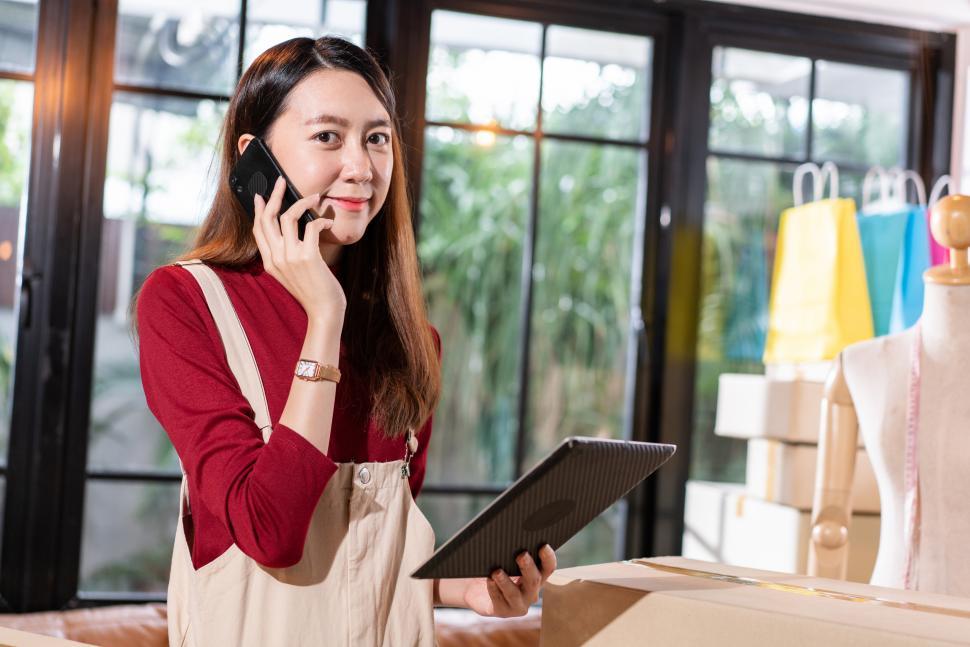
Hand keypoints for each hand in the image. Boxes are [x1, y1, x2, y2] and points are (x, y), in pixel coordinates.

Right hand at [252, 176, 345, 320]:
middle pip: (268, 218)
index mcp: (269, 262)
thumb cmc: (313, 292)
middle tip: (282, 181)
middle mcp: (276, 258)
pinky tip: (328, 222)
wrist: (324, 312)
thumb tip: (294, 234)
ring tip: (315, 197)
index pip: (258, 229)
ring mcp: (290, 257)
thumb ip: (287, 256)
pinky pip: (312, 226)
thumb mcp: (292, 274)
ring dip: (303, 202)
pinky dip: (322, 220)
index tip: (262, 195)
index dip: (259, 210)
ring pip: (288, 217)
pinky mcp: (308, 257)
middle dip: (275, 195)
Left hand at [462, 544, 556, 617]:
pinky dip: (493, 589)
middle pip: (534, 580)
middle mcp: (531, 592)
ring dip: (506, 582)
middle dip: (528, 567)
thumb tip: (511, 537)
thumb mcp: (505, 559)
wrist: (476, 589)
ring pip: (515, 594)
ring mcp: (518, 604)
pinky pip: (499, 601)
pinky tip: (489, 581)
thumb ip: (512, 551)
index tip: (543, 545)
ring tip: (497, 571)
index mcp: (536, 576)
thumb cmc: (494, 568)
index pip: (548, 568)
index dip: (548, 558)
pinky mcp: (502, 611)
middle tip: (521, 555)